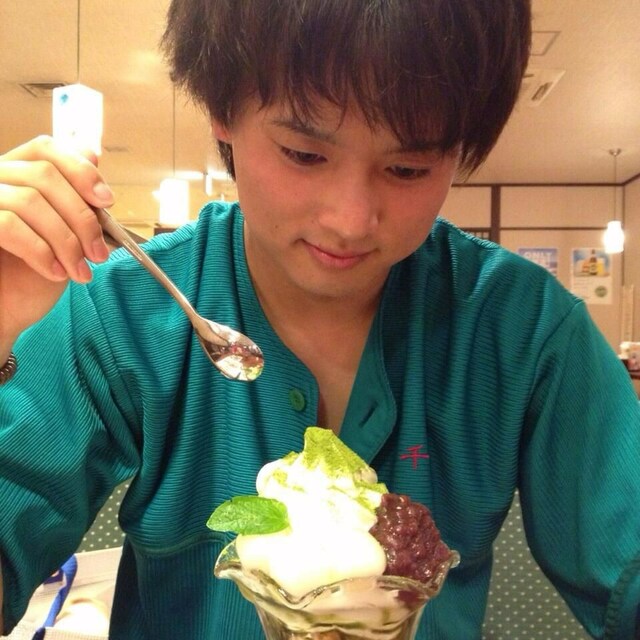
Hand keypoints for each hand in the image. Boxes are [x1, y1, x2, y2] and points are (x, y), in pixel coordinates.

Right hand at [0, 136, 113, 348]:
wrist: (2, 314)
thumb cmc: (29, 277)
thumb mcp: (63, 235)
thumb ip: (75, 199)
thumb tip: (93, 154)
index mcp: (14, 175)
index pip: (45, 148)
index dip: (80, 169)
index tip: (107, 201)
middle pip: (44, 174)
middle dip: (82, 217)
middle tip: (99, 254)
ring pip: (30, 200)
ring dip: (67, 242)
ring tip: (81, 272)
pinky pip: (9, 225)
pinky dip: (41, 251)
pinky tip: (56, 273)